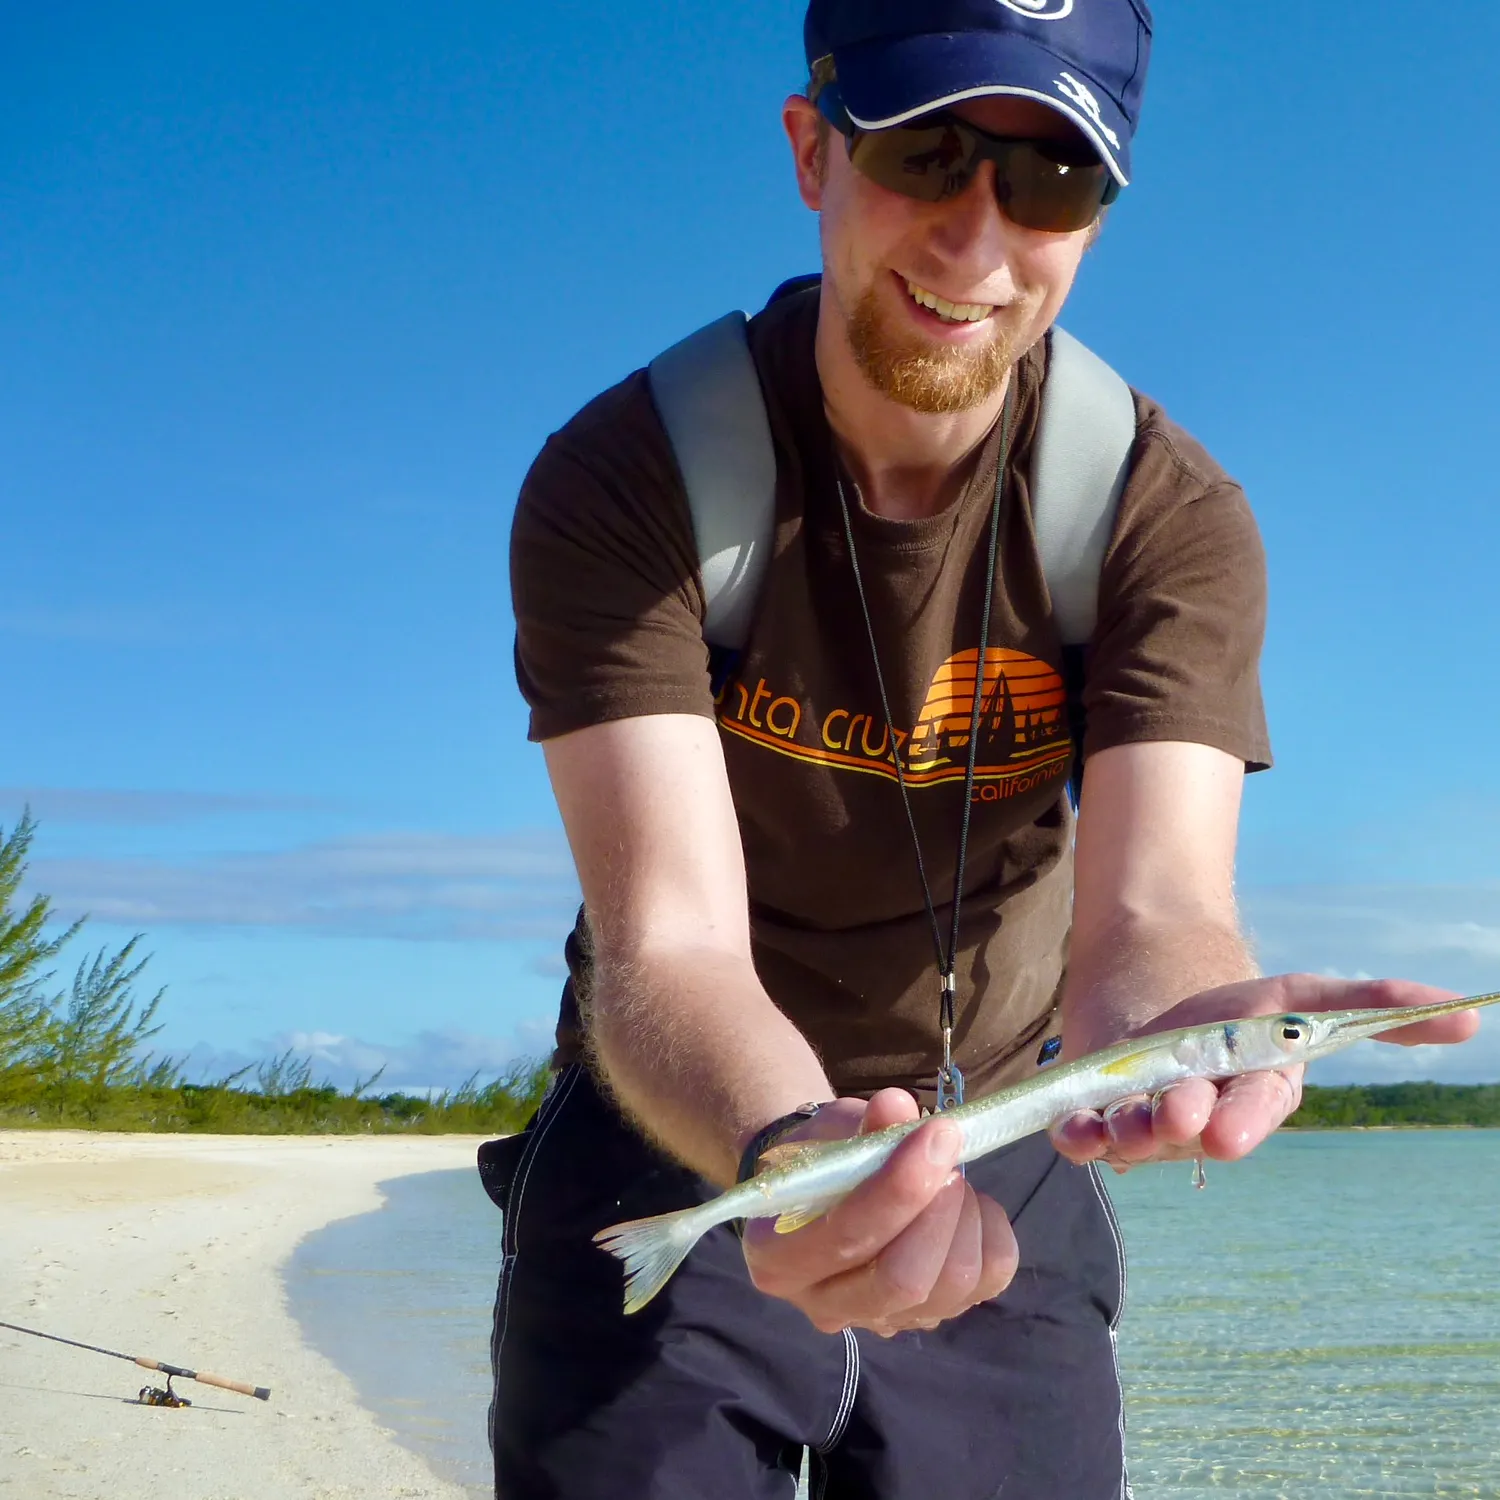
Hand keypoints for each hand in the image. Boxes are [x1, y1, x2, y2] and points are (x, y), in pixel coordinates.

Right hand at [740, 1088, 1018, 1336]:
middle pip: (902, 1280)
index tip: (938, 1132)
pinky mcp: (930, 1316)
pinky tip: (966, 1204)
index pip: (846, 1239)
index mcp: (779, 1258)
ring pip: (950, 1287)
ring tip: (950, 1175)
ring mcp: (881, 1320)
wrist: (822, 1188)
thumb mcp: (830, 1130)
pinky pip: (987, 1283)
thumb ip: (863, 1125)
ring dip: (964, 1216)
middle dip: (938, 1210)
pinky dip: (990, 1233)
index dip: (899, 1188)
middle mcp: (825, 1305)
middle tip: (948, 1154)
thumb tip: (897, 1106)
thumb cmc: (820, 1155)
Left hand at [1050, 974, 1479, 1172]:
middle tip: (1173, 1113)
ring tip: (1120, 1118)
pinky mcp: (1092, 1115)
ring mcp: (1144, 1123)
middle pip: (1189, 1130)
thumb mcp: (1301, 997)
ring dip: (1124, 1131)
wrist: (1150, 986)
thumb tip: (1474, 1015)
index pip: (1253, 1113)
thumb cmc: (1234, 1010)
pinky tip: (1067, 1128)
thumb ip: (1375, 1008)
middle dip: (1181, 1123)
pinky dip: (1073, 1134)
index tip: (1226, 1129)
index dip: (1242, 1121)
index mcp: (1252, 1097)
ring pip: (1133, 1138)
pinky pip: (1080, 1136)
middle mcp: (1200, 1121)